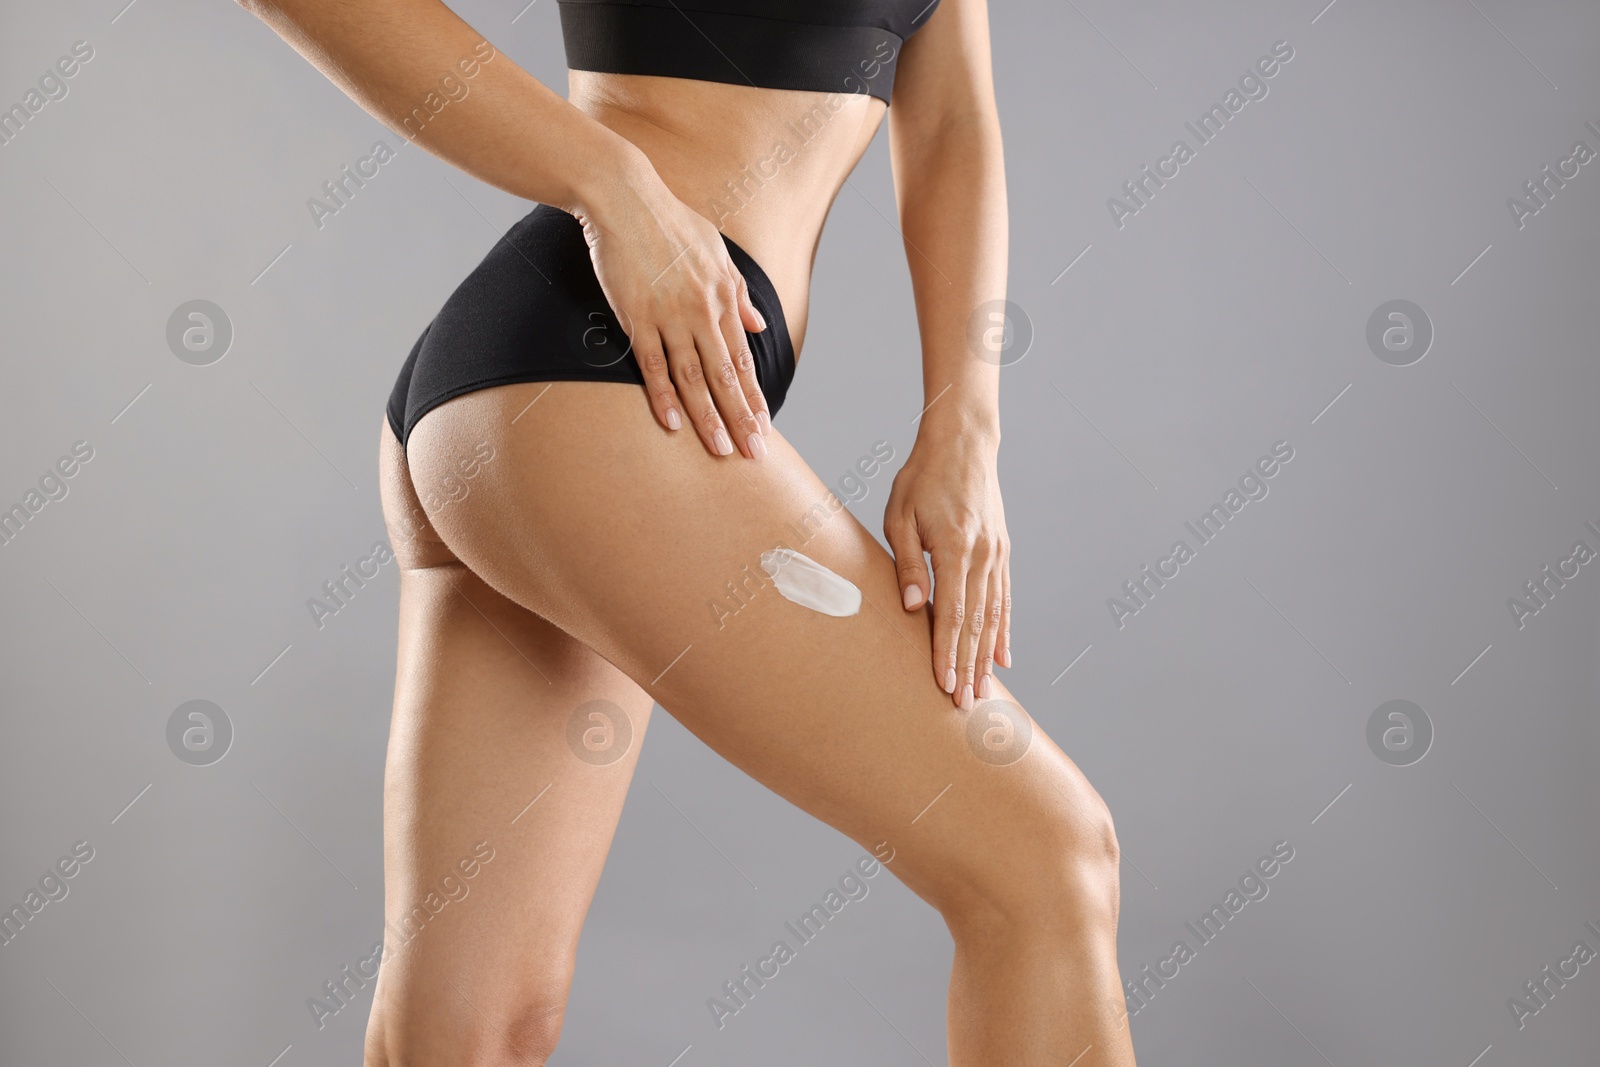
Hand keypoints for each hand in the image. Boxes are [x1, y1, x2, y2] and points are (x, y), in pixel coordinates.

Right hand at [573, 157, 770, 459]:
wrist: (626, 197)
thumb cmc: (671, 222)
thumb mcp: (717, 252)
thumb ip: (738, 293)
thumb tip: (758, 325)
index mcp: (723, 298)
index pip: (743, 359)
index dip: (753, 396)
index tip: (764, 426)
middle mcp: (701, 311)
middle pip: (725, 376)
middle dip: (741, 418)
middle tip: (753, 453)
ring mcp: (669, 315)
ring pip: (693, 377)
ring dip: (708, 416)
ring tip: (721, 449)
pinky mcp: (636, 315)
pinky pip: (652, 363)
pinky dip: (663, 395)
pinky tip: (673, 423)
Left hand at [884, 426, 1009, 709]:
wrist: (963, 443)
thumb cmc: (921, 478)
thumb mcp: (900, 516)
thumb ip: (908, 564)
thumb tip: (914, 608)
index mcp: (956, 548)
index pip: (952, 613)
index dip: (947, 653)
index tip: (945, 685)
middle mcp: (983, 556)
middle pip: (976, 624)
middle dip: (969, 668)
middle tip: (965, 706)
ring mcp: (997, 555)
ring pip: (993, 617)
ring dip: (987, 657)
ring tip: (984, 693)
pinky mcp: (1002, 552)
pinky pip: (1004, 600)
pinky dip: (1003, 631)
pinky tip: (1002, 658)